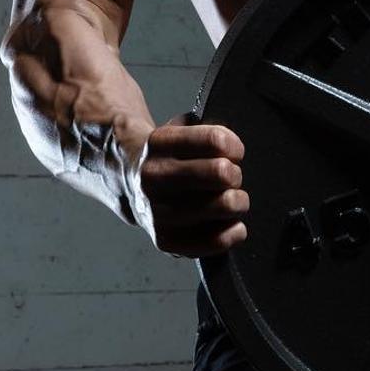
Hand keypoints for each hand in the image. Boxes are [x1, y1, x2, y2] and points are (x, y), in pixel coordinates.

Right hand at [140, 114, 249, 256]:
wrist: (130, 184)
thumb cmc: (171, 160)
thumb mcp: (183, 131)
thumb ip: (211, 136)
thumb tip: (235, 153)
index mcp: (160, 143)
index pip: (216, 141)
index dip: (234, 148)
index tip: (233, 154)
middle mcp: (153, 176)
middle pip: (221, 173)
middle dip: (235, 175)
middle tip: (231, 179)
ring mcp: (156, 210)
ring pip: (225, 205)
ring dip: (238, 202)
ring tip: (230, 200)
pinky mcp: (165, 239)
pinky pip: (218, 239)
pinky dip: (235, 231)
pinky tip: (230, 223)